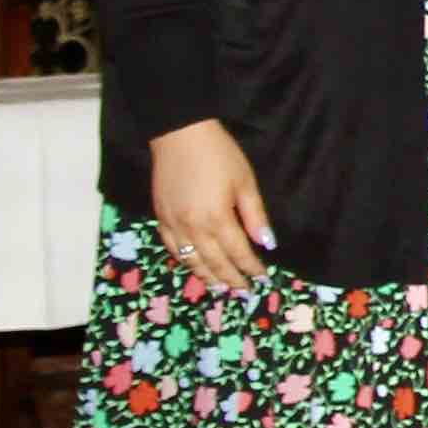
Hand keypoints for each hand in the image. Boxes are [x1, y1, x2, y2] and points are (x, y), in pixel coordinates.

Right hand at [146, 119, 273, 291]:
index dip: (250, 267)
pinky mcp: (160, 218)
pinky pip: (172, 248)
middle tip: (243, 291)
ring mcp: (173, 225)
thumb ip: (254, 215)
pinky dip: (185, 261)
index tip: (262, 278)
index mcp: (216, 219)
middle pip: (214, 262)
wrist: (179, 135)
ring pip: (191, 260)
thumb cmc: (219, 154)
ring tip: (220, 287)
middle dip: (231, 278)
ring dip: (207, 276)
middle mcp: (192, 228)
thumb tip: (267, 243)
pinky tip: (194, 266)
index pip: (237, 252)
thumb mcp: (245, 182)